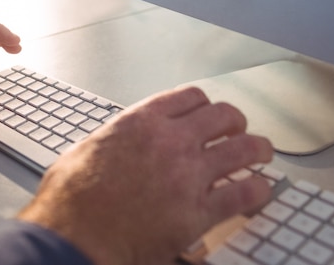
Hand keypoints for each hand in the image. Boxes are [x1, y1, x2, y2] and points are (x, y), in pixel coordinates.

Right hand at [18, 86, 272, 264]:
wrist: (75, 236)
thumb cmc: (72, 199)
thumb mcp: (86, 150)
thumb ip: (113, 139)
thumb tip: (118, 141)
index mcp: (142, 122)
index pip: (190, 97)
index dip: (205, 104)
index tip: (208, 113)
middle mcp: (171, 141)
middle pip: (223, 116)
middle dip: (234, 122)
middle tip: (236, 130)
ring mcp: (189, 175)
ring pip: (244, 148)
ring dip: (257, 149)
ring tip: (261, 153)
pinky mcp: (199, 212)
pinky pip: (244, 193)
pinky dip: (257, 190)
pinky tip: (258, 191)